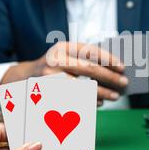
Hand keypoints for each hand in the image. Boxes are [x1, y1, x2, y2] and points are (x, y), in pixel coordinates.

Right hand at [0, 42, 127, 105]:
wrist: (25, 79)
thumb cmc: (55, 68)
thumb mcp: (66, 57)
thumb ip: (85, 60)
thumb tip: (114, 71)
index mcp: (63, 47)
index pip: (90, 50)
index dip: (108, 58)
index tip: (122, 67)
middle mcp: (55, 59)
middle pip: (88, 69)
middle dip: (109, 77)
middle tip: (123, 83)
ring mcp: (50, 77)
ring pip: (83, 86)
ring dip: (102, 93)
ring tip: (115, 96)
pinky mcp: (49, 93)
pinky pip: (75, 99)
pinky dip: (90, 101)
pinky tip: (100, 102)